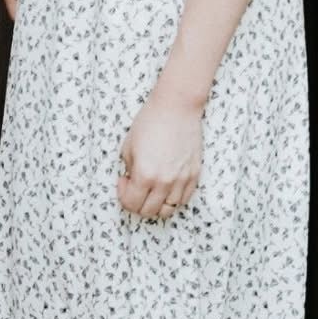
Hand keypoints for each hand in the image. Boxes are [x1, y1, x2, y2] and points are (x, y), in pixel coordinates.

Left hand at [117, 87, 202, 219]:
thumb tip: (131, 182)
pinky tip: (166, 185)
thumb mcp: (128, 145)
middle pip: (149, 212)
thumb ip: (129, 169)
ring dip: (156, 204)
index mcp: (144, 174)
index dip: (123, 195)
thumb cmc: (150, 121)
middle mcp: (164, 182)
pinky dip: (173, 199)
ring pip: (168, 210)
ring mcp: (181, 181)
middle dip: (137, 203)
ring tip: (151, 187)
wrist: (177, 107)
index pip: (131, 204)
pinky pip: (183, 200)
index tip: (124, 181)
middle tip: (135, 186)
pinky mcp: (194, 176)